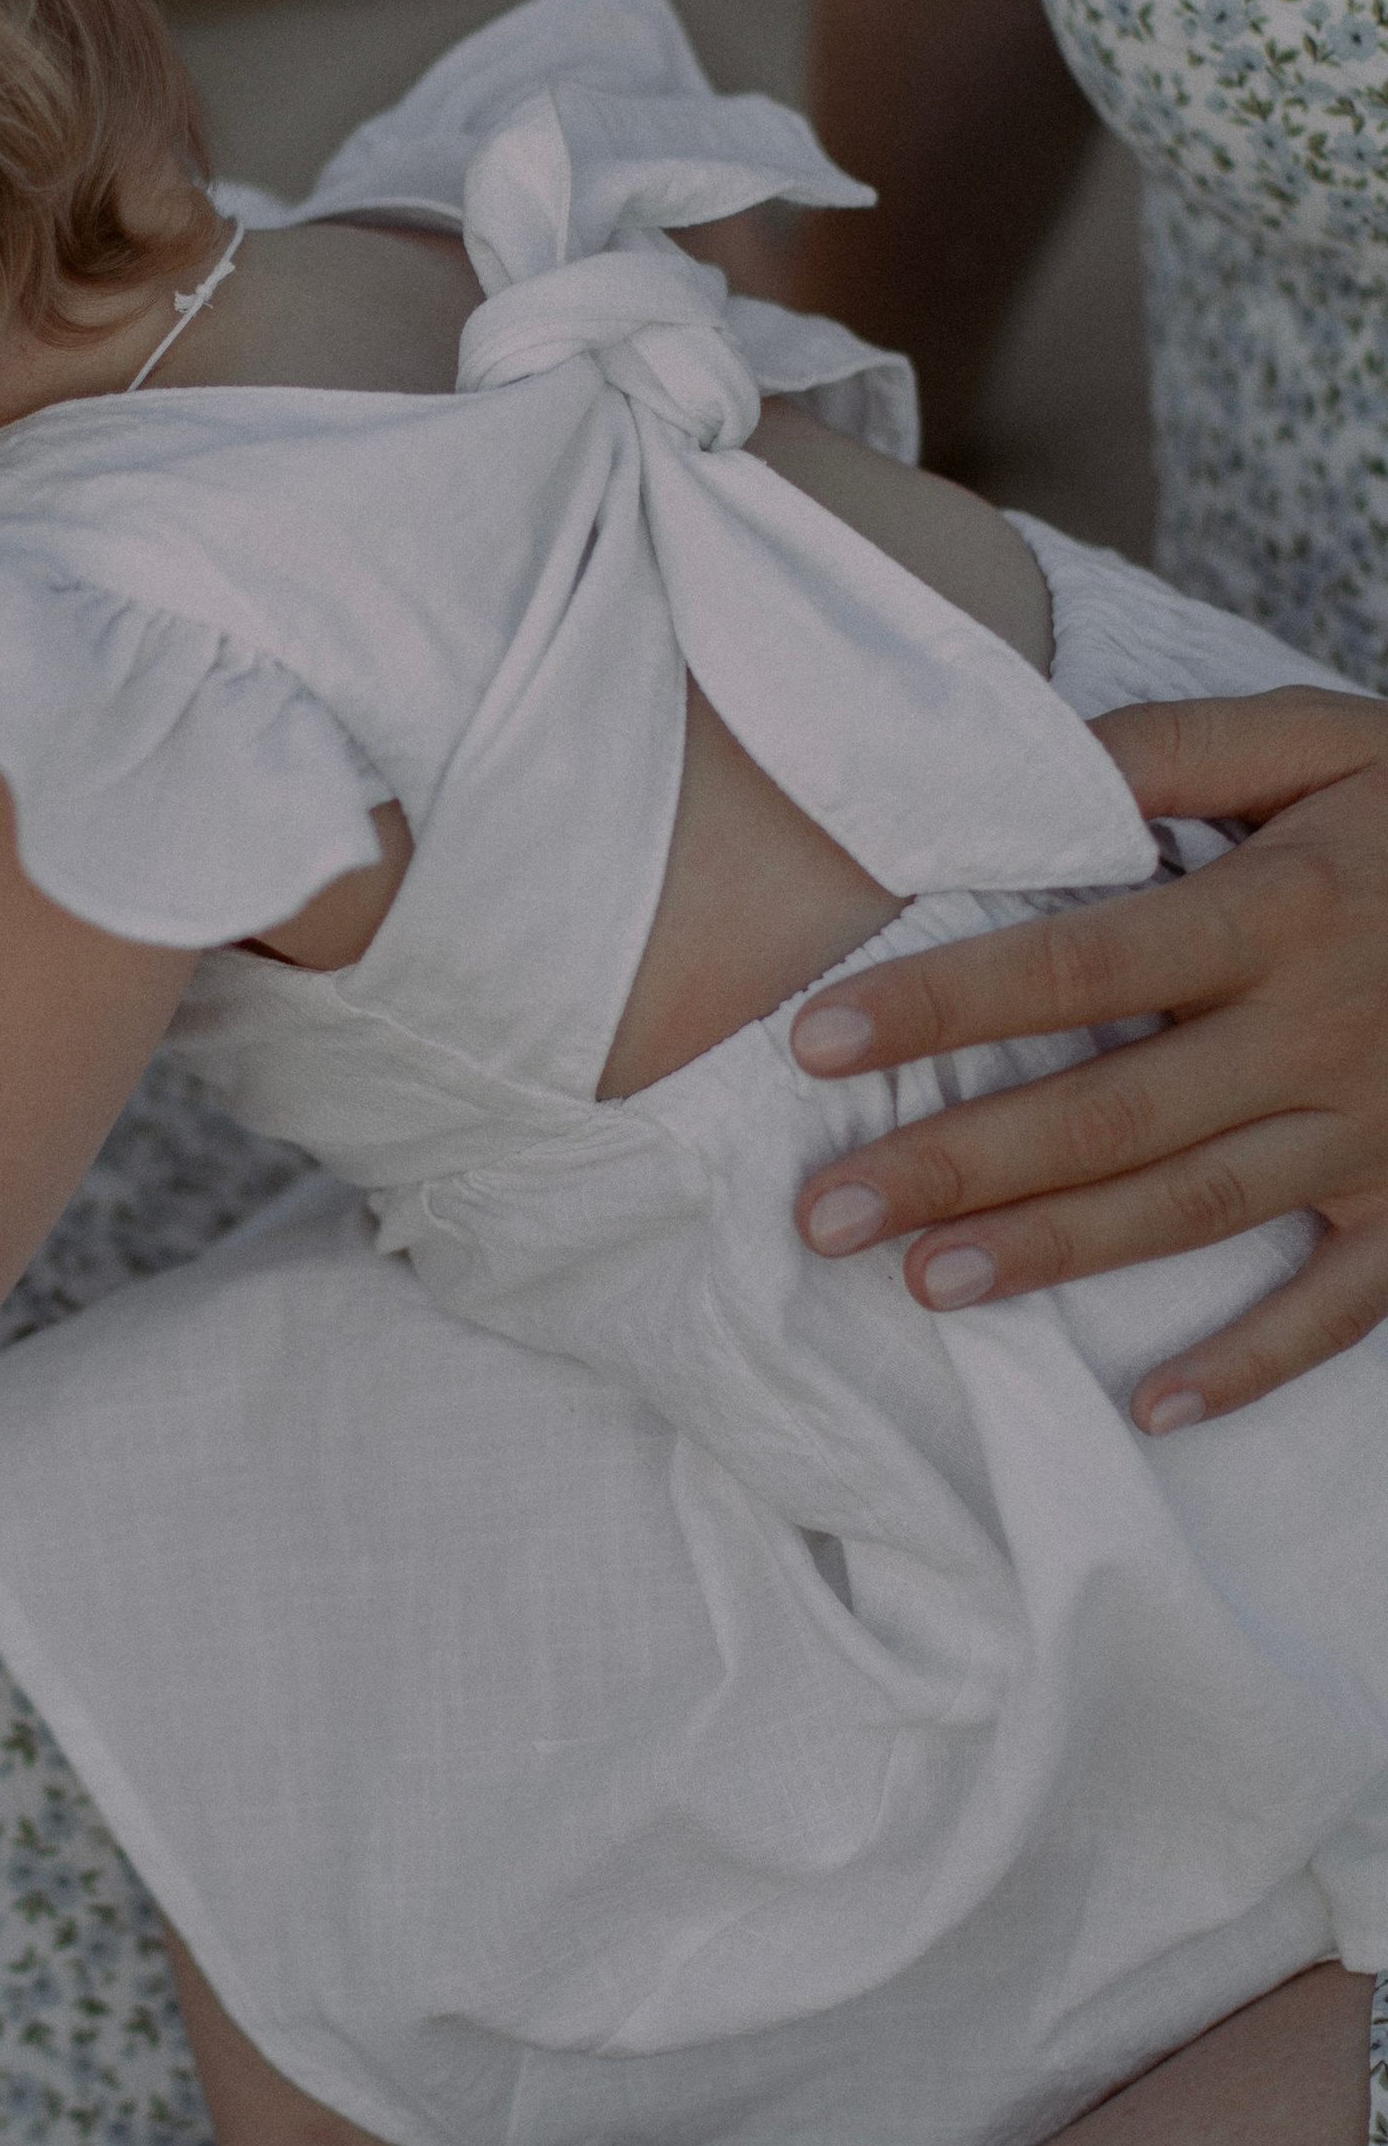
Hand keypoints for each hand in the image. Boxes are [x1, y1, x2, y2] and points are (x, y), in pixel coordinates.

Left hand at [789, 690, 1387, 1429]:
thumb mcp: (1324, 739)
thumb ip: (1176, 749)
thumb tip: (1033, 770)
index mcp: (1282, 910)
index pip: (1079, 964)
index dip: (943, 1004)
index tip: (813, 1040)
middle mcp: (1321, 1033)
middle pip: (1111, 1111)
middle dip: (959, 1164)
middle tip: (824, 1212)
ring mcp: (1377, 1132)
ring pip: (1195, 1208)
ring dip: (1058, 1254)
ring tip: (925, 1283)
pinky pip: (1342, 1305)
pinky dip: (1254, 1362)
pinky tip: (1153, 1407)